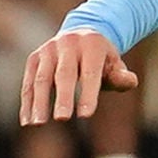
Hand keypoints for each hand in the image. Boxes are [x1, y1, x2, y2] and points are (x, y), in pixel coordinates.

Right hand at [19, 29, 135, 124]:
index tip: (86, 116)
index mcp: (92, 45)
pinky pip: (29, 82)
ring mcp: (49, 50)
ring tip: (37, 124)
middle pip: (64, 74)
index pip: (91, 73)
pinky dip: (27, 102)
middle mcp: (68, 43)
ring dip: (39, 102)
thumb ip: (121, 76)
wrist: (80, 34)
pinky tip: (27, 121)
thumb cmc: (101, 59)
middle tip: (62, 119)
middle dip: (63, 97)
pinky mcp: (35, 58)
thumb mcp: (114, 64)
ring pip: (42, 78)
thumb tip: (130, 81)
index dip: (88, 94)